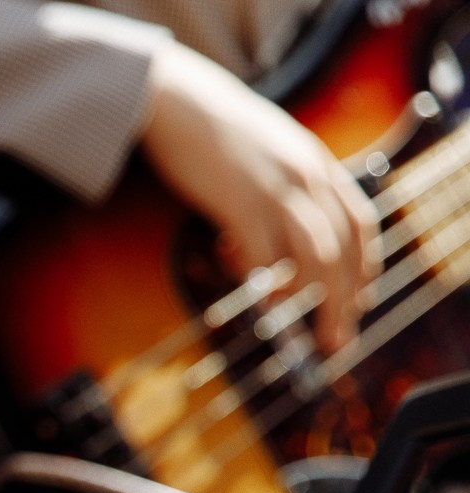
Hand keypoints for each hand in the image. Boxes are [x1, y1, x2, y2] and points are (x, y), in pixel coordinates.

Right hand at [141, 41, 379, 352]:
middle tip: (337, 339)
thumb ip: (284, 181)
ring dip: (315, 301)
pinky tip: (257, 296)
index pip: (361, 222)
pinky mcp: (242, 202)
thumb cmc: (212, 128)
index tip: (357, 301)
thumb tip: (276, 230)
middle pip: (344, 249)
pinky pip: (264, 257)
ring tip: (306, 331)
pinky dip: (265, 283)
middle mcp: (308, 176)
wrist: (178, 101)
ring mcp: (278, 189)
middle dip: (345, 301)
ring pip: (316, 257)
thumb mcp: (267, 150)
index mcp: (318, 163)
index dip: (365, 267)